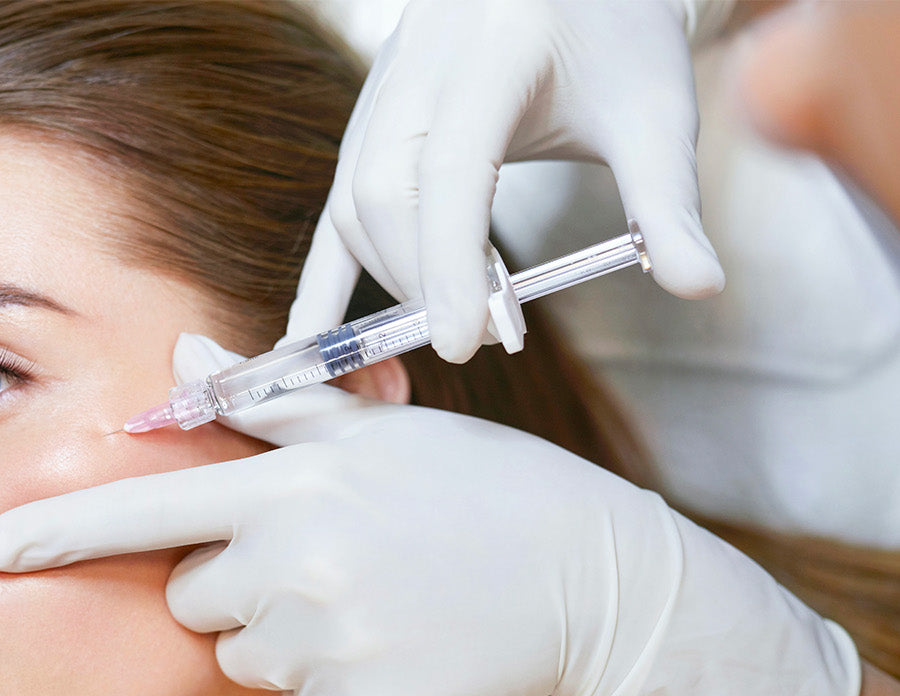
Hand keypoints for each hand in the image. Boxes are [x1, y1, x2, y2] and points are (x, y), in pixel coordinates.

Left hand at [0, 334, 857, 695]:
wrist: (593, 578)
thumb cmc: (479, 485)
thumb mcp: (381, 427)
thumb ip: (271, 399)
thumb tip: (186, 350)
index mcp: (290, 486)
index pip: (147, 511)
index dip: (60, 533)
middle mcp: (295, 565)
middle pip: (194, 599)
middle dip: (233, 583)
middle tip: (322, 557)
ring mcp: (328, 643)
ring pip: (247, 657)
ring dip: (288, 634)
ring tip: (372, 597)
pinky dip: (337, 682)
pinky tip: (398, 645)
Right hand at [290, 0, 724, 360]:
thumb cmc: (616, 35)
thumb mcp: (655, 114)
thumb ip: (668, 204)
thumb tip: (701, 285)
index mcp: (489, 56)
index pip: (448, 170)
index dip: (447, 260)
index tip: (461, 341)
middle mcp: (416, 70)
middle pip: (382, 193)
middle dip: (420, 279)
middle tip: (481, 336)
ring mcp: (380, 97)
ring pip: (353, 204)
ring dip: (391, 279)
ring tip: (451, 324)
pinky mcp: (368, 126)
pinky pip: (334, 209)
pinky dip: (324, 278)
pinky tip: (313, 340)